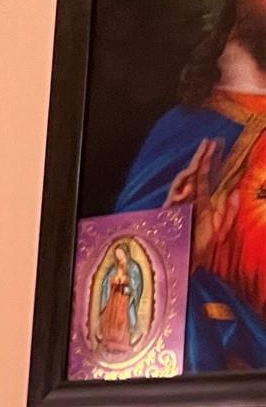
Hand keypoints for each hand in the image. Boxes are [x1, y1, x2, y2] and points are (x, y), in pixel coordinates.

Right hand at [165, 138, 239, 266]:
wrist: (184, 266)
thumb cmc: (200, 251)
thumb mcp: (221, 230)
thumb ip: (230, 211)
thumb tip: (235, 190)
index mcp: (203, 204)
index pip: (209, 178)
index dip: (215, 162)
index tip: (220, 145)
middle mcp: (191, 201)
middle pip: (198, 175)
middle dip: (206, 157)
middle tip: (214, 140)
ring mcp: (180, 205)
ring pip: (187, 180)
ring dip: (196, 164)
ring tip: (205, 149)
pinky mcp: (171, 212)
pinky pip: (175, 193)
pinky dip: (182, 182)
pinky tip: (191, 171)